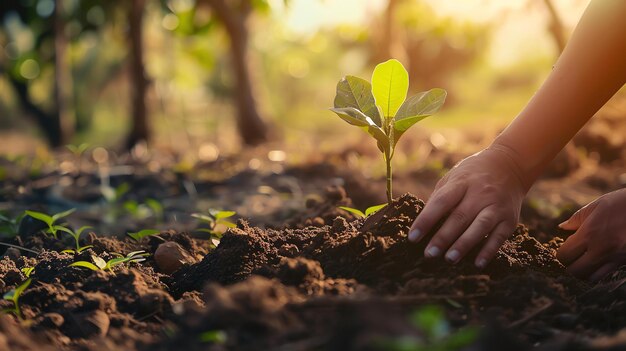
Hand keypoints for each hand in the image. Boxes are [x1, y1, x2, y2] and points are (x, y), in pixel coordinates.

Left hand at [409, 144, 527, 267]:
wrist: (510, 165)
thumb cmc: (473, 175)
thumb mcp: (454, 177)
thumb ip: (440, 197)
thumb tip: (423, 223)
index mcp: (462, 182)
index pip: (441, 202)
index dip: (426, 220)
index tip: (412, 238)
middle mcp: (480, 193)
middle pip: (459, 217)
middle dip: (443, 238)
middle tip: (429, 254)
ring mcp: (496, 206)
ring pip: (480, 227)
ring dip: (464, 245)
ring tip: (449, 259)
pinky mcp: (510, 219)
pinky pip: (499, 237)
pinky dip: (489, 251)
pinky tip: (477, 263)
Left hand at [556, 188, 625, 280]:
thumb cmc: (624, 202)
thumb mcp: (598, 205)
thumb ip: (578, 218)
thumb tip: (562, 227)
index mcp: (590, 233)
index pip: (564, 255)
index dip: (561, 254)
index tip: (566, 248)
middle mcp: (602, 249)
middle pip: (575, 271)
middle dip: (570, 266)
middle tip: (573, 257)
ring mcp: (616, 258)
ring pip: (591, 278)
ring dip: (584, 271)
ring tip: (586, 260)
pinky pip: (607, 275)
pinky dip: (599, 272)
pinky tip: (600, 261)